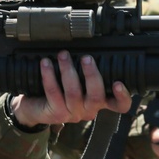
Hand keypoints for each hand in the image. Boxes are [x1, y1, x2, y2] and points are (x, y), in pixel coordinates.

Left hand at [8, 52, 131, 126]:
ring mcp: (72, 113)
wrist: (35, 107)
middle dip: (92, 75)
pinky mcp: (56, 113)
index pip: (119, 106)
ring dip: (68, 70)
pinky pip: (54, 93)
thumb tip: (90, 45)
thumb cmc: (60, 90)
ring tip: (63, 55)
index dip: (122, 97)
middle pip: (96, 97)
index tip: (118, 83)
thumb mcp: (78, 81)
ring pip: (73, 93)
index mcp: (98, 102)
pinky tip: (46, 64)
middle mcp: (88, 110)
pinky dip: (50, 76)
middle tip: (87, 58)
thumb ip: (86, 71)